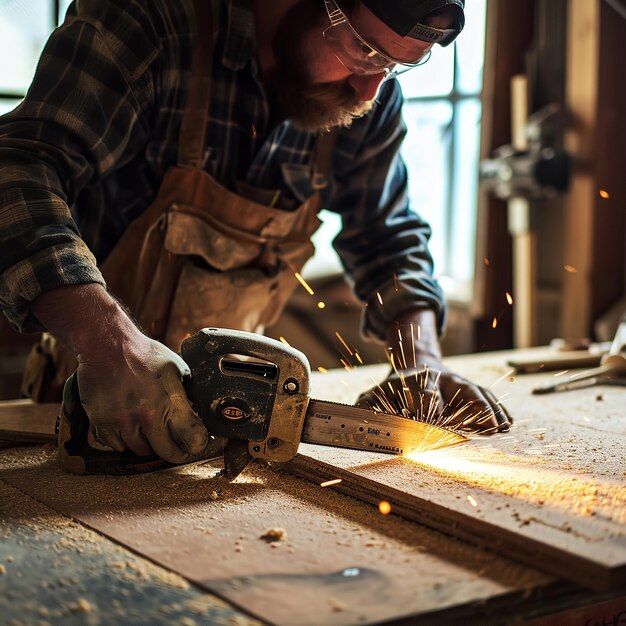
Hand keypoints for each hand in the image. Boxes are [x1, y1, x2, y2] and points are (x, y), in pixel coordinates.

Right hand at [77, 332, 209, 462]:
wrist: (107, 345)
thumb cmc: (142, 353)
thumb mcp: (175, 368)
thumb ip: (184, 391)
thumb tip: (195, 407)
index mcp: (169, 402)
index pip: (192, 439)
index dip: (197, 444)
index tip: (197, 444)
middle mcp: (147, 417)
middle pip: (167, 452)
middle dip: (174, 452)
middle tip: (176, 448)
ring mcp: (123, 422)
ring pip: (140, 450)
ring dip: (147, 444)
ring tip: (150, 432)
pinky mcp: (102, 423)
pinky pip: (116, 445)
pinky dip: (123, 440)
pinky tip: (128, 427)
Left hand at [363, 308, 511, 434]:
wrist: (415, 366)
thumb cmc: (395, 387)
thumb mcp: (378, 392)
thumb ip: (366, 403)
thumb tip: (356, 414)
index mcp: (420, 379)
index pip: (427, 393)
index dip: (431, 405)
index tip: (434, 418)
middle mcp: (444, 379)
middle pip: (461, 392)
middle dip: (473, 409)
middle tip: (485, 426)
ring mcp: (460, 383)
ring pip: (479, 395)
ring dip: (491, 412)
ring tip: (502, 428)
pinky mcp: (471, 389)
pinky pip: (488, 398)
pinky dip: (499, 410)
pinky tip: (508, 424)